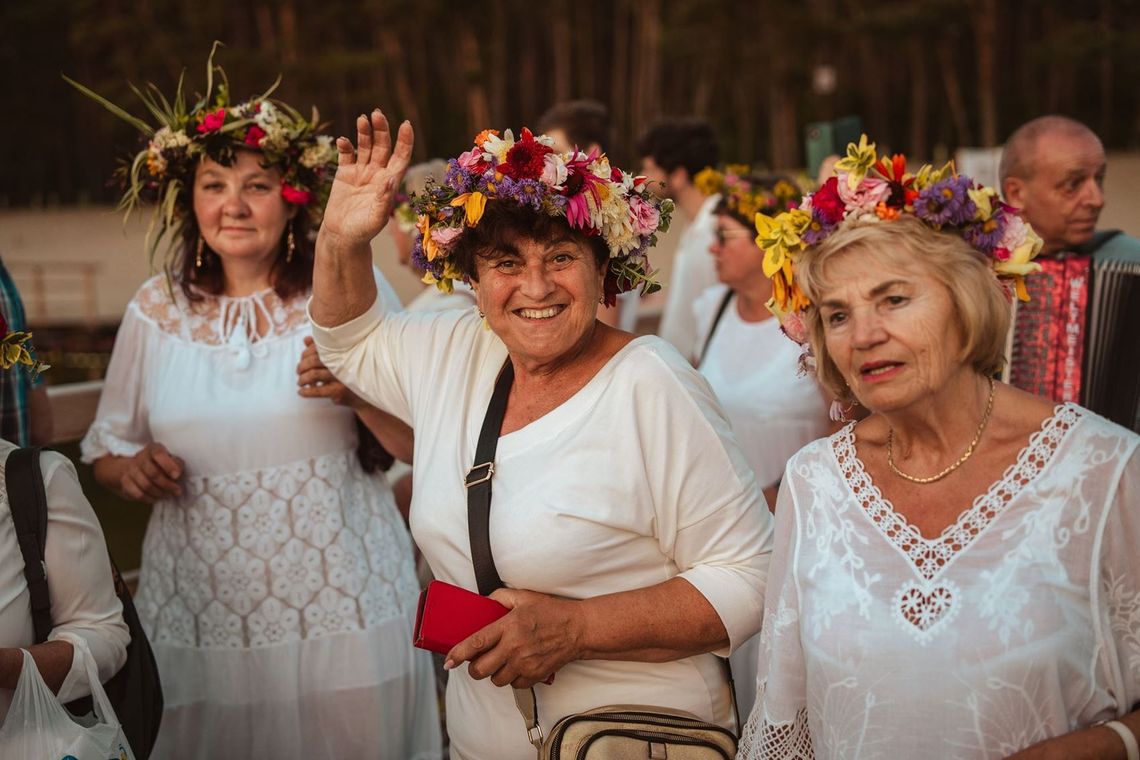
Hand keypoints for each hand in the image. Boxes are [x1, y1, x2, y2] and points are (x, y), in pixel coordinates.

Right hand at [120, 442, 183, 502]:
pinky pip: (138, 494)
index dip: (168, 465)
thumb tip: (178, 473)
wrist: (134, 468)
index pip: (158, 454)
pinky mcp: (125, 482)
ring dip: (159, 493)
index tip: (177, 476)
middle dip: (167, 485)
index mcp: (153, 449)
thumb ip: (177, 464)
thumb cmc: (159, 464)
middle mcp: (140, 457)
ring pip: (146, 485)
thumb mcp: (170, 459)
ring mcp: (130, 469)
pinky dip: (149, 498)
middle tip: (176, 491)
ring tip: (167, 495)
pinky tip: (156, 498)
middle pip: (153, 473)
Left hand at [296, 336, 364, 408]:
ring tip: (300, 381)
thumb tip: (306, 340)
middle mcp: (342, 362)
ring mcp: (341, 377)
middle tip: (298, 371)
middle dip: (301, 366)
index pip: (316, 348)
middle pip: (314, 360)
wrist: (364, 395)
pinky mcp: (340, 391)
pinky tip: (301, 392)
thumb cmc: (348, 374)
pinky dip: (306, 392)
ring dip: (302, 378)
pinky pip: (318, 391)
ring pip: (314, 374)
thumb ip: (321, 349)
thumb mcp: (336, 359)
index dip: (305, 353)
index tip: (302, 359)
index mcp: (341, 351)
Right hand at [319, 110, 413, 248]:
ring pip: (365, 146)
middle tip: (377, 114)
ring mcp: (361, 171)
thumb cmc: (363, 230)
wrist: (342, 236)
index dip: (405, 141)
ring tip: (362, 119)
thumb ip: (384, 199)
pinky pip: (346, 155)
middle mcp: (378, 174)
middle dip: (381, 130)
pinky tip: (343, 141)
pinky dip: (345, 146)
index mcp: (390, 182)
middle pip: (383, 146)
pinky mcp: (344, 173)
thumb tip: (391, 179)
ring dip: (364, 133)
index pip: (401, 157)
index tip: (406, 124)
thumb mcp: (376, 217)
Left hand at [444, 588, 584, 688]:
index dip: (458, 654)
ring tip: (500, 662)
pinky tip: (516, 666)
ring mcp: (525, 663)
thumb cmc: (551, 612)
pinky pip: (514, 685)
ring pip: (496, 680)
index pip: (476, 643)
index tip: (448, 661)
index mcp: (509, 626)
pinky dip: (512, 679)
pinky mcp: (535, 675)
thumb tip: (483, 602)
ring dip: (494, 673)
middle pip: (481, 670)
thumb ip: (500, 598)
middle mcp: (514, 647)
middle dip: (474, 669)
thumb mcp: (524, 597)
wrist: (578, 629)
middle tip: (476, 663)